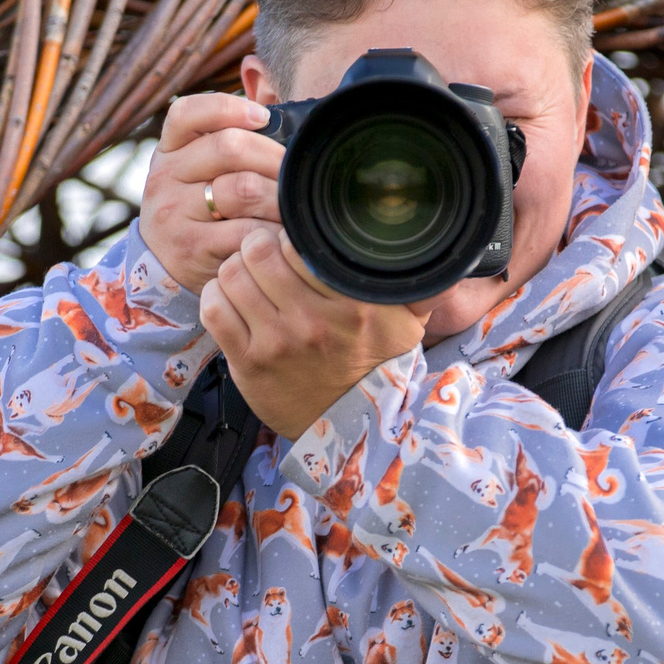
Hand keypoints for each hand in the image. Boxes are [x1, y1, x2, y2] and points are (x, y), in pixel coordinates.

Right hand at [138, 91, 283, 294]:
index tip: (263, 118)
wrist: (160, 266)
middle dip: (273, 156)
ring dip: (279, 196)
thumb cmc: (194, 209)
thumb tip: (288, 128)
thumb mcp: (194, 172)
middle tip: (295, 171)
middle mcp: (165, 177)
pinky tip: (283, 233)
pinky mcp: (193, 248)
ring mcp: (175, 214)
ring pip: (243, 189)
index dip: (230, 108)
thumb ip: (225, 148)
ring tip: (294, 204)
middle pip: (229, 147)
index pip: (188, 112)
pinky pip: (247, 231)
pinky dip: (274, 231)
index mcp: (169, 150)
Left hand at [201, 227, 423, 440]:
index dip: (290, 235)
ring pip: (231, 275)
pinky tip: (233, 302)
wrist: (352, 427)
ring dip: (235, 271)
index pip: (301, 241)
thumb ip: (422, 284)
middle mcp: (314, 320)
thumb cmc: (376, 364)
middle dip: (257, 247)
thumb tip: (449, 257)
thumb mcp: (408, 321)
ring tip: (248, 279)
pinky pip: (214, 308)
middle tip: (264, 257)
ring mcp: (278, 342)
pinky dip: (217, 297)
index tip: (292, 245)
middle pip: (258, 251)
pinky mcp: (248, 363)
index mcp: (353, 302)